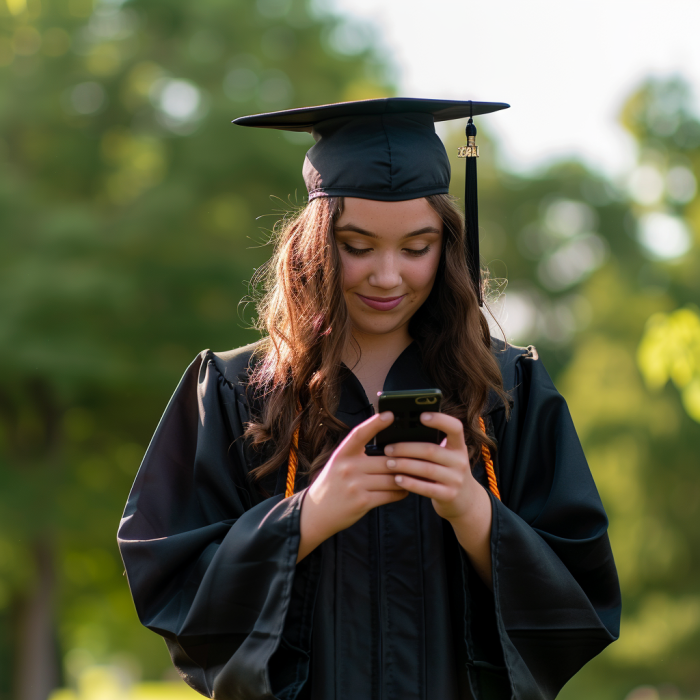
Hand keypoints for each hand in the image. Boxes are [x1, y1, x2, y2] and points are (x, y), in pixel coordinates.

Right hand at [297, 412, 407, 561]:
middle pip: (386, 461)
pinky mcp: (362, 502)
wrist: (316, 512)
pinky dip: (402, 492)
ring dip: (407, 478)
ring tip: (416, 475)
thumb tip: (390, 448)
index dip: (375, 423)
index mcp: (342, 454)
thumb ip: (359, 455)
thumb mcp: (339, 463)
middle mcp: (348, 467)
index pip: (359, 434)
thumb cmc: (333, 484)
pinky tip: (406, 489)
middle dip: (405, 461)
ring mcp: (355, 485)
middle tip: (421, 456)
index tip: (390, 415)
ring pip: (392, 478)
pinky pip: (390, 495)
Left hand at [383, 411, 493, 586]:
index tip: (421, 416)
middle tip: (388, 448)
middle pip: (431, 450)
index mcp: (458, 446)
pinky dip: (410, 483)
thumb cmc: (447, 472)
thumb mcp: (447, 457)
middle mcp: (460, 461)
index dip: (440, 420)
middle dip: (406, 448)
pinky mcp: (449, 495)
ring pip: (426, 469)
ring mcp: (456, 479)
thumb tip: (400, 433)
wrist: (466, 502)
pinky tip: (397, 479)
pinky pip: (426, 488)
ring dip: (404, 465)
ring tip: (388, 463)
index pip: (455, 427)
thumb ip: (431, 445)